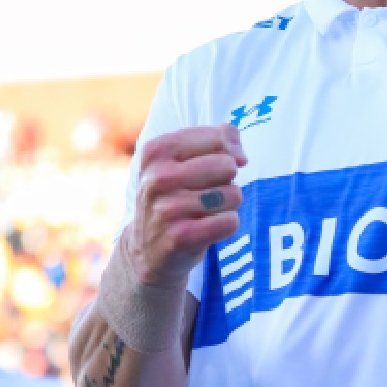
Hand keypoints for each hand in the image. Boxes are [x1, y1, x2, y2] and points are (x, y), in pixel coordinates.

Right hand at [127, 125, 246, 288]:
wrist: (146, 249)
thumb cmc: (174, 195)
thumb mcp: (182, 159)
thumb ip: (218, 138)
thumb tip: (240, 156)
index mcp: (156, 150)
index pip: (217, 138)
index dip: (228, 152)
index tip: (215, 166)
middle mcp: (157, 177)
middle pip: (227, 166)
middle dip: (227, 180)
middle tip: (207, 193)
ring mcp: (167, 208)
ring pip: (232, 195)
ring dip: (227, 205)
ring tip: (206, 211)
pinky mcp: (180, 237)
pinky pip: (230, 222)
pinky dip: (226, 225)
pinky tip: (207, 228)